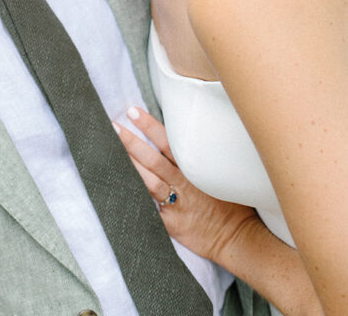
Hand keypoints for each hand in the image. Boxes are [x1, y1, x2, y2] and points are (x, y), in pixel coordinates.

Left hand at [115, 107, 259, 263]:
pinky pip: (148, 209)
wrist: (237, 236)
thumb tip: (186, 132)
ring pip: (148, 181)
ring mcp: (176, 203)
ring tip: (110, 151)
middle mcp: (183, 182)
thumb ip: (201, 156)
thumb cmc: (229, 202)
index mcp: (194, 167)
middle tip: (113, 126)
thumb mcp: (220, 173)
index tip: (133, 111)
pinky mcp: (171, 223)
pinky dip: (134, 198)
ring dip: (129, 165)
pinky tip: (118, 188)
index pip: (168, 141)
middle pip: (152, 159)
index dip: (149, 125)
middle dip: (132, 142)